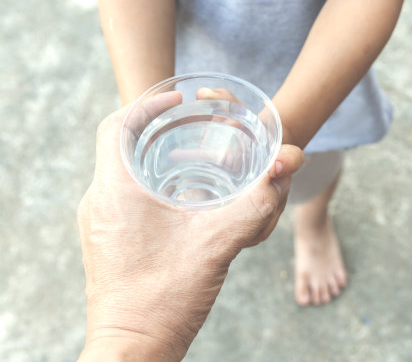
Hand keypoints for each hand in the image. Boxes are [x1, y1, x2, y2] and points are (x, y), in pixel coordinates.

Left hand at [77, 101, 302, 360]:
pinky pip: (122, 194)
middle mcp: (99, 201)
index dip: (147, 102)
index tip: (178, 99)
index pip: (119, 123)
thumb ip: (256, 202)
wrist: (131, 351)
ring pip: (121, 170)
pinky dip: (149, 183)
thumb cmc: (164, 300)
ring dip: (152, 156)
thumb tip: (289, 162)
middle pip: (121, 144)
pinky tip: (181, 200)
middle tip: (190, 123)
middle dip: (155, 127)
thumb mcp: (216, 245)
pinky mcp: (106, 241)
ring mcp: (99, 223)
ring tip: (190, 155)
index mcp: (116, 190)